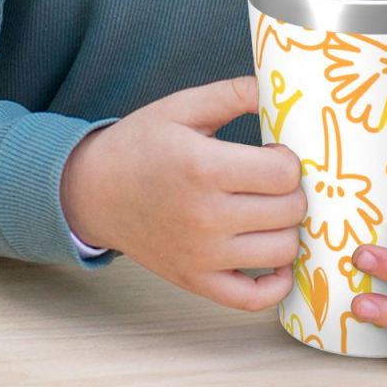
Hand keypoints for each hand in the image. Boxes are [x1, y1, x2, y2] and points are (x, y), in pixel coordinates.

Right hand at [60, 76, 306, 310]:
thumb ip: (236, 92)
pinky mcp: (196, 281)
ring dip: (289, 228)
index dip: (290, 159)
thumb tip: (281, 87)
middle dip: (293, 190)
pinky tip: (274, 257)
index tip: (275, 153)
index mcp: (203, 168)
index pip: (283, 174)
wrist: (93, 192)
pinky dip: (276, 283)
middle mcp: (204, 217)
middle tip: (274, 180)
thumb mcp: (184, 106)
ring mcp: (201, 256)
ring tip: (272, 210)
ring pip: (282, 252)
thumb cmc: (141, 145)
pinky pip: (253, 299)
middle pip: (289, 211)